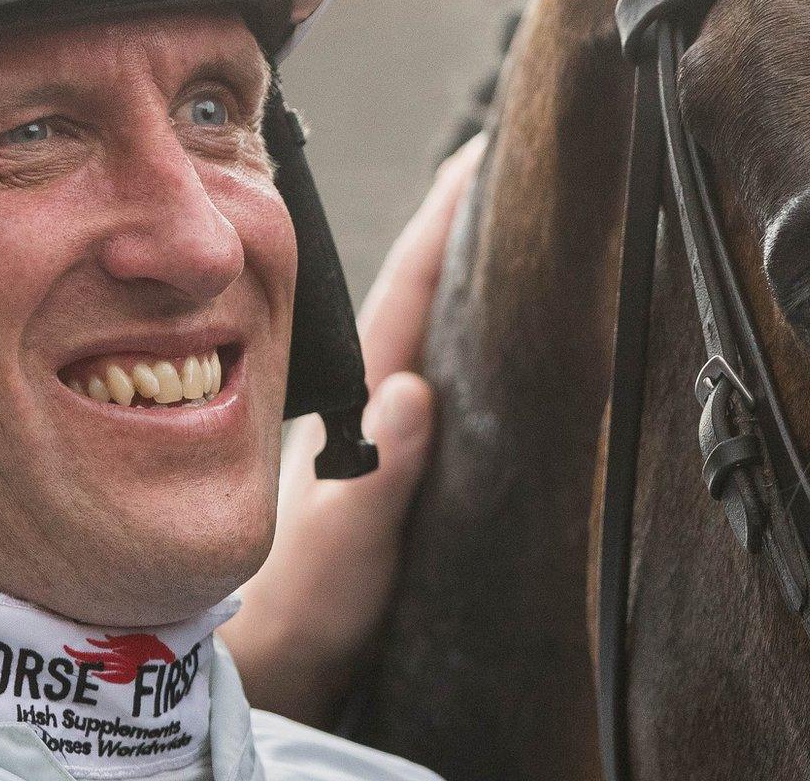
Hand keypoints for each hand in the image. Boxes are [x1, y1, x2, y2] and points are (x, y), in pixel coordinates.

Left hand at [223, 137, 484, 725]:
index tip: (484, 150)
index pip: (407, 286)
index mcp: (354, 395)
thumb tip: (413, 393)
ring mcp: (388, 423)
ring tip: (532, 215)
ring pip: (439, 324)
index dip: (444, 216)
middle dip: (473, 219)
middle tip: (528, 156)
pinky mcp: (406, 457)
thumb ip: (371, 484)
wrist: (278, 659)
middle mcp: (373, 395)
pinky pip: (449, 369)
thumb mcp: (338, 550)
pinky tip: (516, 321)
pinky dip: (480, 331)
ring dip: (479, 268)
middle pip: (430, 286)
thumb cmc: (299, 608)